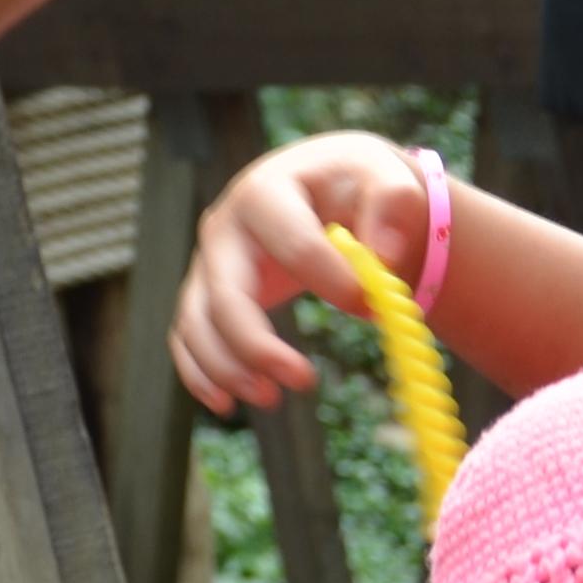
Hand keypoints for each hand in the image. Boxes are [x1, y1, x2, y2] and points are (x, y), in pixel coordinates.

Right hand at [173, 130, 425, 412]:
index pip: (293, 243)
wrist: (332, 187)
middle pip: (223, 291)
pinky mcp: (210, 293)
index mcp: (268, 193)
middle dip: (255, 342)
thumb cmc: (359, 183)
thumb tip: (384, 257)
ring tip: (270, 399)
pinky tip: (225, 405)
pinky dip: (199, 372)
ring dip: (226, 367)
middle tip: (304, 380)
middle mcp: (226, 228)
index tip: (373, 308)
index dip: (333, 281)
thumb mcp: (386, 177)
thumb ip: (394, 205)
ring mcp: (212, 263)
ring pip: (197, 320)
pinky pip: (189, 335)